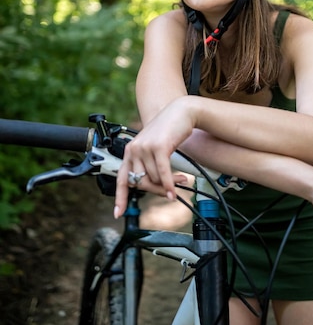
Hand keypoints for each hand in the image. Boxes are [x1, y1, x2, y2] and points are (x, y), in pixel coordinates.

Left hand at [114, 97, 194, 216]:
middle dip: (157, 190)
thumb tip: (154, 187)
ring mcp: (145, 148)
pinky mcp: (158, 147)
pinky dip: (169, 185)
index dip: (120, 197)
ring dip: (169, 184)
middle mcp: (134, 149)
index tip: (118, 213)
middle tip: (171, 192)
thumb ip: (148, 164)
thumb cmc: (168, 130)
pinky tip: (174, 191)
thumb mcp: (154, 148)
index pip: (122, 178)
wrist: (180, 112)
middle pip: (142, 182)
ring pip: (154, 179)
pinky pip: (162, 173)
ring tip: (182, 179)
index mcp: (130, 151)